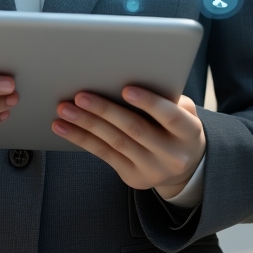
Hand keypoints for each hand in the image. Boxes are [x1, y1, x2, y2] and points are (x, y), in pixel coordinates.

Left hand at [51, 86, 205, 198]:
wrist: (184, 165)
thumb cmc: (175, 123)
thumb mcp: (182, 110)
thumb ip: (165, 96)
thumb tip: (128, 75)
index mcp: (189, 131)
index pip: (170, 116)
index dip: (149, 102)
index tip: (125, 89)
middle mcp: (173, 154)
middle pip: (135, 129)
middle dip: (105, 110)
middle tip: (80, 95)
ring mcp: (153, 169)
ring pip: (115, 142)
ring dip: (86, 124)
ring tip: (64, 108)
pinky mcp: (134, 177)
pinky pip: (104, 154)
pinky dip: (81, 139)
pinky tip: (63, 127)